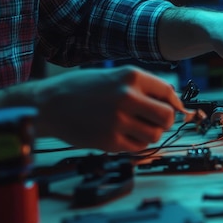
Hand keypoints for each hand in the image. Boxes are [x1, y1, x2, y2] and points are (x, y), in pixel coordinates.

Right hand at [32, 66, 181, 152]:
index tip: (172, 108)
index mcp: (131, 76)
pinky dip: (136, 143)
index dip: (174, 103)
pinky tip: (123, 135)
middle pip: (167, 116)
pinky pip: (138, 147)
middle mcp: (127, 97)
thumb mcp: (114, 76)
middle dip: (164, 121)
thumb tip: (173, 100)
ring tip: (136, 128)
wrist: (49, 104)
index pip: (168, 92)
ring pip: (155, 134)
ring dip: (150, 133)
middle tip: (155, 121)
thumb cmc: (82, 88)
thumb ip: (142, 86)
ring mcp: (118, 120)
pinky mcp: (110, 141)